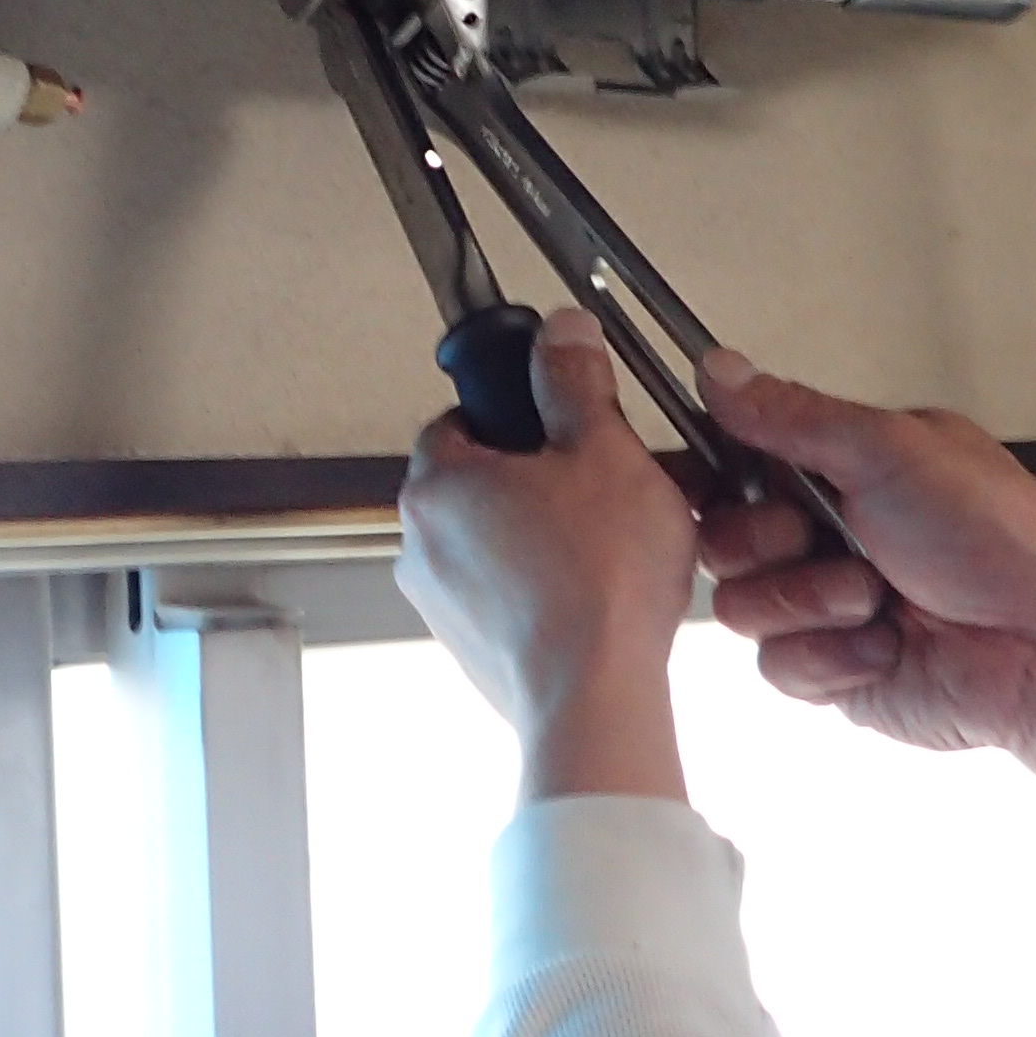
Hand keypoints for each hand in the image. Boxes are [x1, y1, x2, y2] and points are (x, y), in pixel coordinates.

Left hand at [398, 308, 697, 804]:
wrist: (595, 699)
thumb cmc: (594, 587)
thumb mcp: (604, 450)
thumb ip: (575, 382)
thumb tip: (562, 337)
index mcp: (437, 483)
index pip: (461, 415)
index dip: (519, 409)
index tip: (561, 413)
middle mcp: (422, 544)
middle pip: (482, 479)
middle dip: (544, 473)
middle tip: (603, 478)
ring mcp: (443, 603)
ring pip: (499, 540)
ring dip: (549, 530)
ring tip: (613, 538)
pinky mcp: (474, 649)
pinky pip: (510, 595)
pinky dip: (548, 586)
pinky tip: (600, 589)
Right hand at [697, 352, 1035, 881]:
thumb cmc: (1005, 543)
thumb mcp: (892, 450)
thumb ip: (793, 414)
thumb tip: (721, 369)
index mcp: (847, 467)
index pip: (740, 461)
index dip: (719, 475)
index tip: (725, 480)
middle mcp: (833, 534)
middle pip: (724, 537)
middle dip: (772, 540)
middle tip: (828, 533)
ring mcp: (830, 605)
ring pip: (741, 606)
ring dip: (813, 600)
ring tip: (880, 595)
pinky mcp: (834, 671)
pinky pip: (776, 666)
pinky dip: (834, 658)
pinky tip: (888, 644)